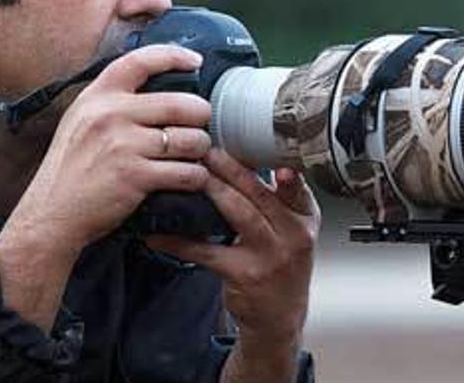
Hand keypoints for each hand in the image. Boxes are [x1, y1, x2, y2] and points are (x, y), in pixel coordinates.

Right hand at [0, 44, 213, 331]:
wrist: (51, 214)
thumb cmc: (71, 170)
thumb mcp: (81, 121)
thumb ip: (112, 103)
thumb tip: (155, 90)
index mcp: (97, 96)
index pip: (141, 61)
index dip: (174, 56)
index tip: (195, 61)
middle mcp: (111, 114)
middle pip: (182, 104)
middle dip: (201, 116)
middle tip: (200, 127)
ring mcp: (124, 145)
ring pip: (191, 139)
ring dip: (201, 150)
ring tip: (195, 156)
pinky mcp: (136, 176)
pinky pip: (187, 172)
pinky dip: (196, 177)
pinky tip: (190, 179)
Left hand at [145, 149, 319, 381]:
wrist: (280, 315)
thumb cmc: (282, 264)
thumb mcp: (294, 229)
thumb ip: (278, 197)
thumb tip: (247, 156)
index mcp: (305, 218)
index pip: (297, 189)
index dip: (286, 174)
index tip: (273, 158)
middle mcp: (292, 235)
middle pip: (259, 195)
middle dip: (231, 169)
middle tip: (206, 148)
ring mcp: (269, 256)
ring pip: (238, 215)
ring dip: (211, 191)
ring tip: (189, 175)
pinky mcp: (243, 275)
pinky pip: (207, 252)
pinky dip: (180, 242)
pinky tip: (159, 234)